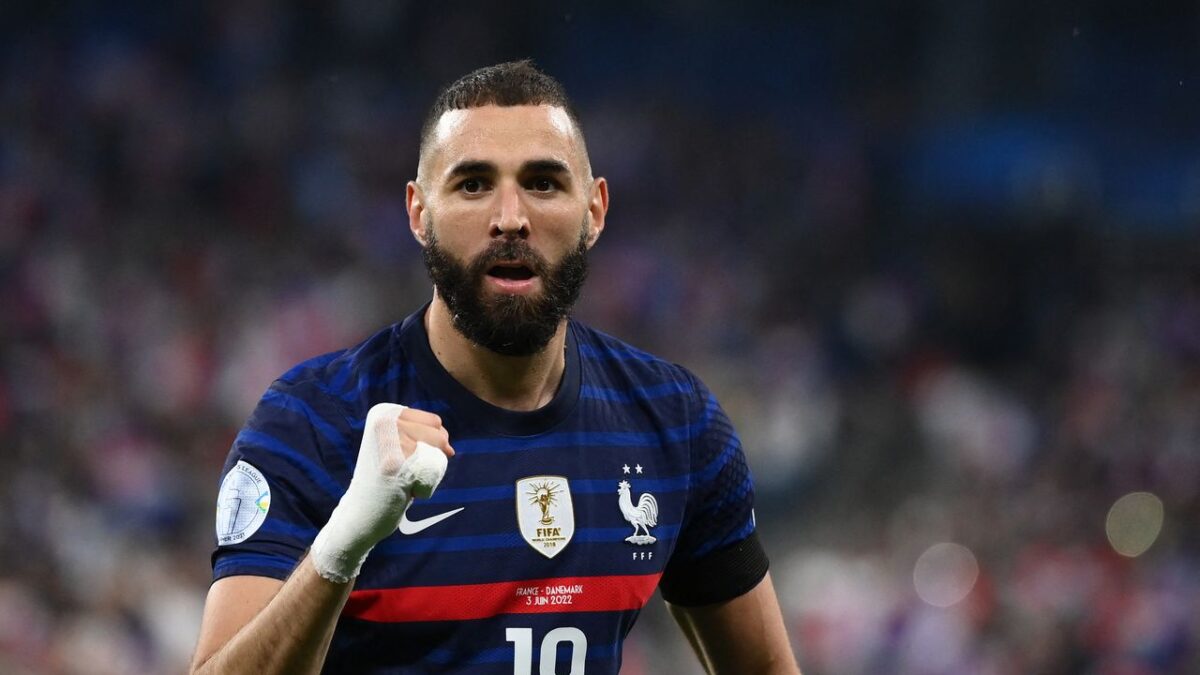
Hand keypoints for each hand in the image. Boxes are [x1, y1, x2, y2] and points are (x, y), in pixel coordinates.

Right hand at [309, 403, 454, 582]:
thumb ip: (424, 434)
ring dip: (428, 474)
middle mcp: (384, 420)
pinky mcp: (395, 463)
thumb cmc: (386, 479)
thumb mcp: (398, 445)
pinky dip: (425, 488)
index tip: (404, 458)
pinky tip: (401, 491)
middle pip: (440, 437)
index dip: (431, 445)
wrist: (361, 513)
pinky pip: (433, 472)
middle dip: (431, 460)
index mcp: (384, 412)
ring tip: (401, 480)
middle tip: (402, 471)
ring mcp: (389, 441)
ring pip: (439, 454)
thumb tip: (449, 448)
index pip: (435, 422)